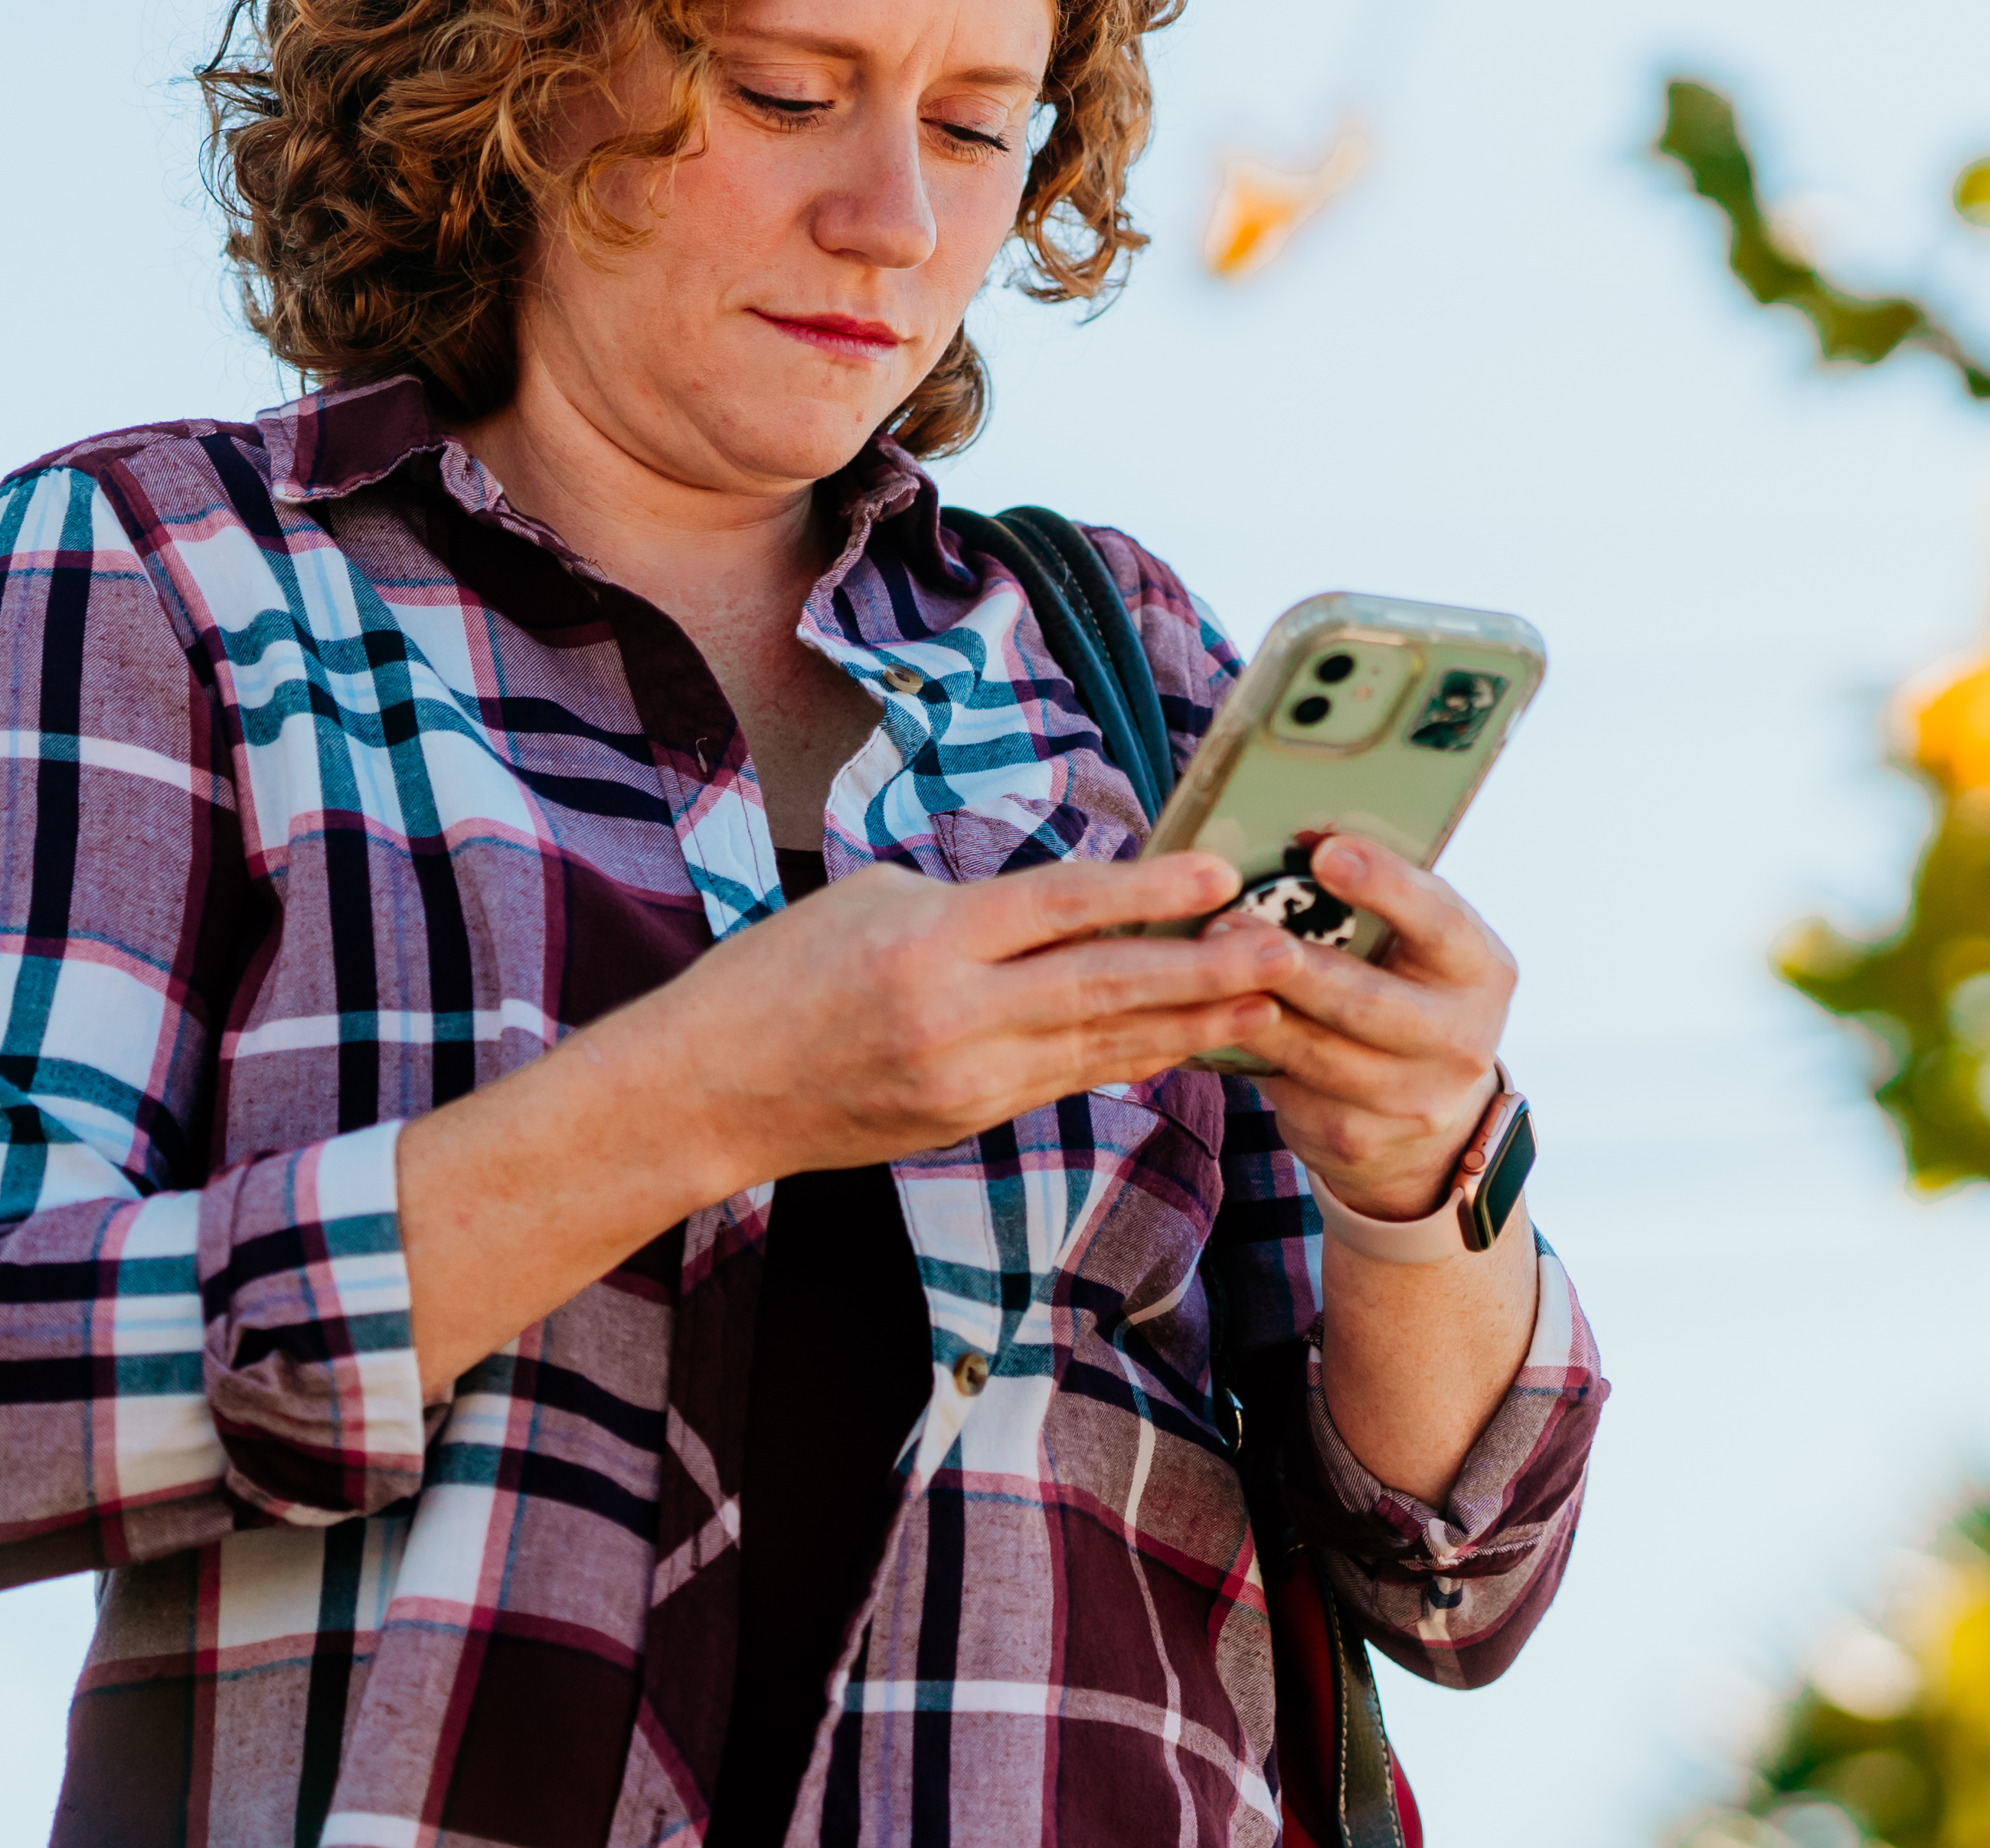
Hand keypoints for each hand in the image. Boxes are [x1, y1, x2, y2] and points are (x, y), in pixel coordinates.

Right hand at [671, 848, 1298, 1186]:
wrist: (706, 1092)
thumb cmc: (776, 974)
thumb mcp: (869, 901)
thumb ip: (971, 906)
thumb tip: (1056, 909)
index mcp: (930, 940)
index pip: (1062, 905)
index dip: (1149, 888)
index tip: (1219, 870)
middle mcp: (957, 1014)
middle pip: (1103, 983)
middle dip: (1202, 967)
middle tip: (1283, 948)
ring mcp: (966, 1078)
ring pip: (1099, 1041)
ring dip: (1188, 1021)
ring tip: (1266, 1002)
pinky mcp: (967, 1119)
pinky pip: (1065, 1077)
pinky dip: (1129, 1055)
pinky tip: (1185, 1041)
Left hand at [1231, 834, 1518, 1225]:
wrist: (1430, 1117)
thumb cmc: (1410, 993)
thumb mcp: (1420, 947)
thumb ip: (1382, 903)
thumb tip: (1300, 835)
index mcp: (1482, 971)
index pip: (1439, 923)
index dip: (1385, 886)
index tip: (1325, 852)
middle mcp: (1461, 1040)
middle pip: (1367, 1001)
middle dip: (1292, 962)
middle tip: (1228, 922)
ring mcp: (1413, 1100)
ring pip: (1317, 1053)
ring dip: (1253, 1010)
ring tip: (1205, 967)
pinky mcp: (1357, 1139)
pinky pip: (1287, 1092)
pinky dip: (1245, 1054)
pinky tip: (1209, 1023)